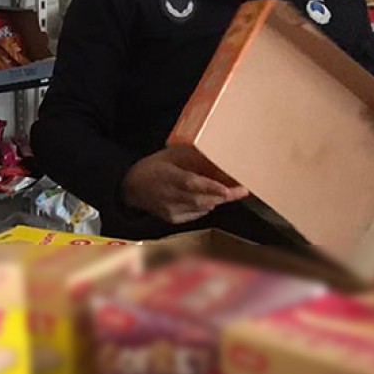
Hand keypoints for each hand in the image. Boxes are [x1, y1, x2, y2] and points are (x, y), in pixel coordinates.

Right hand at [122, 148, 250, 224]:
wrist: (131, 188)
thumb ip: (191, 157)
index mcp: (167, 176)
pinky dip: (205, 206)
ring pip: (202, 208)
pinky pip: (197, 213)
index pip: (191, 184)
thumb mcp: (169, 155)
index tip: (228, 189)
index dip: (211, 188)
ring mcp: (170, 210)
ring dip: (217, 199)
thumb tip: (216, 153)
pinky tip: (207, 198)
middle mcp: (168, 195)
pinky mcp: (173, 219)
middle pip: (201, 200)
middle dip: (224, 196)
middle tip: (241, 190)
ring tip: (229, 191)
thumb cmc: (153, 168)